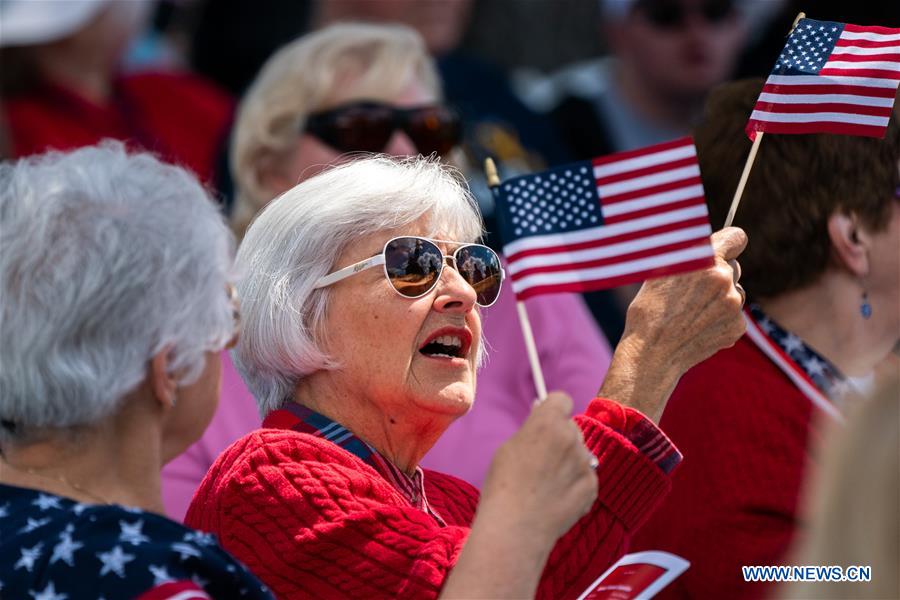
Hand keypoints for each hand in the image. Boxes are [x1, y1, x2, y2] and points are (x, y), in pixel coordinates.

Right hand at [442, 393, 598, 598]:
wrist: (516, 527)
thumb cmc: (503, 486)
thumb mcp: (509, 447)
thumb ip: (531, 432)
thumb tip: (541, 427)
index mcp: (548, 423)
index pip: (561, 399)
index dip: (552, 410)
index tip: (545, 421)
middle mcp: (572, 438)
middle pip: (571, 427)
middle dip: (560, 437)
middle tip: (543, 458)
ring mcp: (585, 463)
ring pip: (580, 453)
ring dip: (569, 461)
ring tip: (548, 483)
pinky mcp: (593, 487)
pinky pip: (586, 476)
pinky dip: (575, 483)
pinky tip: (557, 497)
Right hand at [599, 227, 747, 421]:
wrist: (652, 354)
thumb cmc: (649, 310)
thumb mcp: (661, 272)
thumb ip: (687, 255)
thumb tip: (700, 242)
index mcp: (707, 261)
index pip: (737, 237)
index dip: (729, 243)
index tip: (725, 249)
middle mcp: (726, 280)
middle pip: (734, 267)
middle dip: (718, 275)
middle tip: (693, 291)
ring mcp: (734, 305)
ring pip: (735, 293)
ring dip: (720, 298)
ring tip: (691, 312)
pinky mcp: (738, 327)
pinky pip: (733, 315)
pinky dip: (720, 320)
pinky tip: (698, 327)